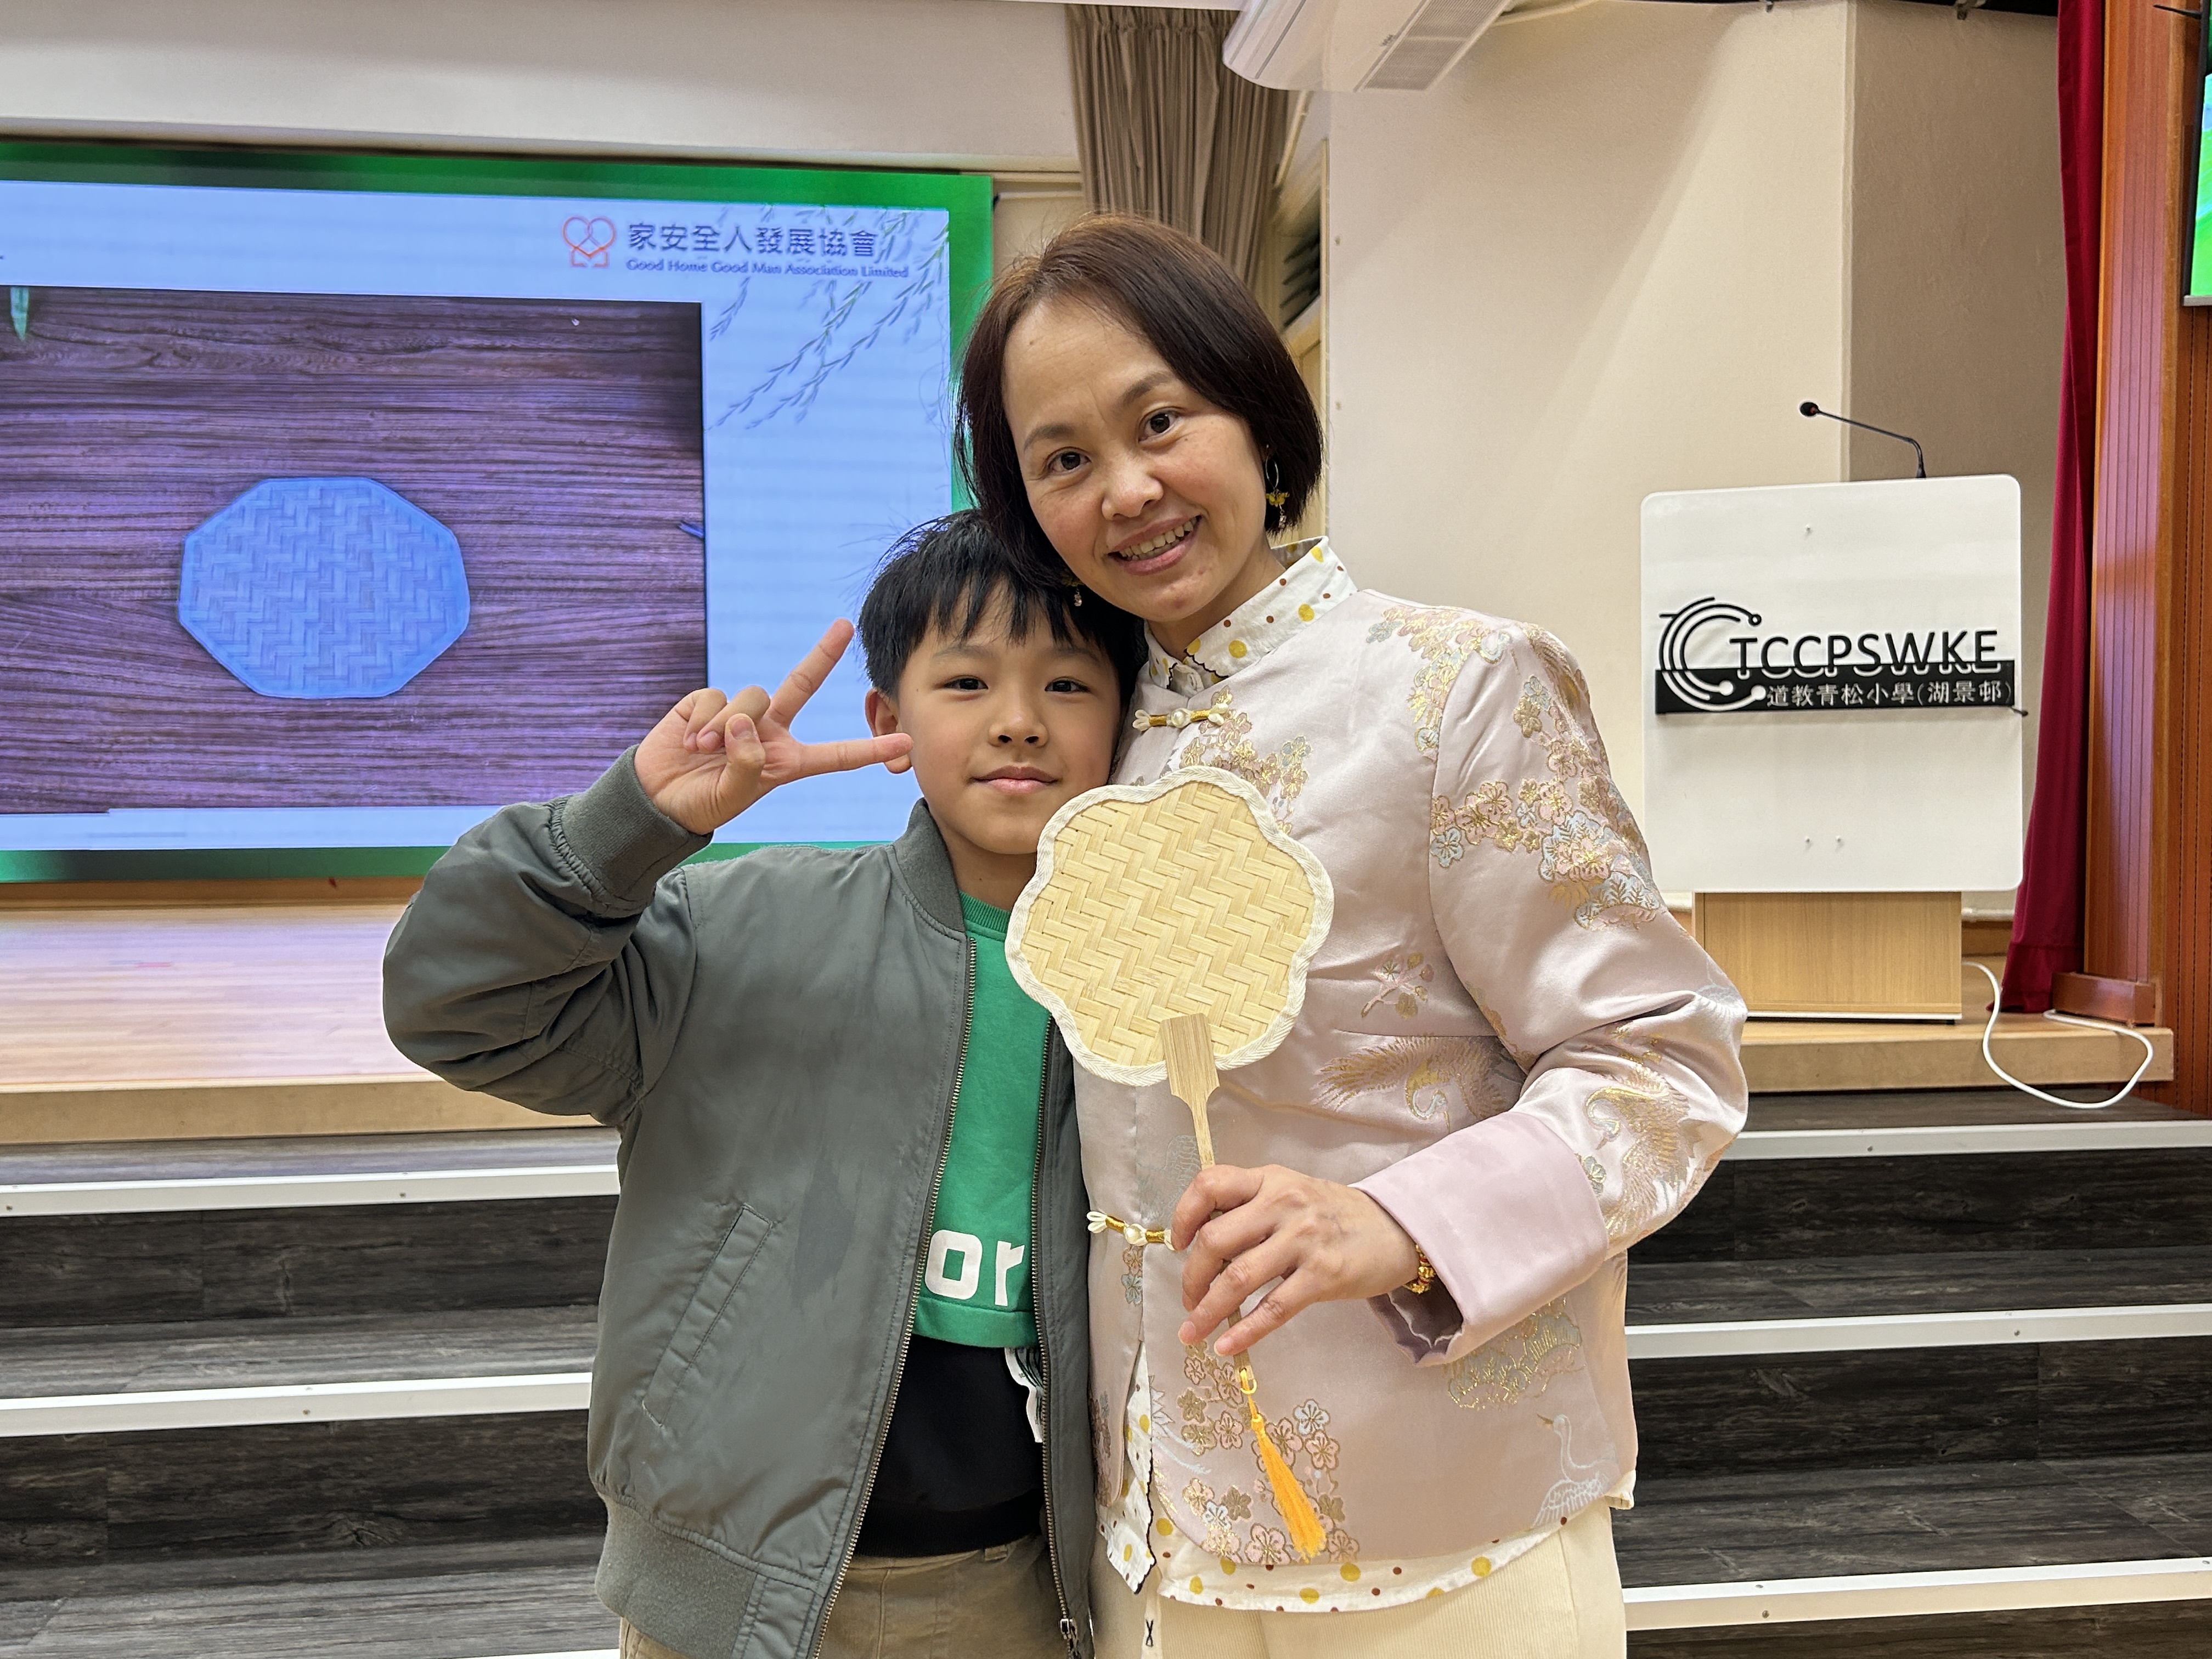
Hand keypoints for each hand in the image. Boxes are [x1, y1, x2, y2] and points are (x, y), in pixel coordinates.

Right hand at [632, 620, 912, 833]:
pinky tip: (690, 741)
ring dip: (728, 727)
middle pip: (801, 685)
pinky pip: (716, 698)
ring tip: (704, 752)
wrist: (656, 797)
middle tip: (845, 625)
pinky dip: (704, 720)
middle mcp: (768, 731)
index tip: (905, 741)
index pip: (834, 755)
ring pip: (752, 697)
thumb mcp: (732, 796)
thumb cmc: (701, 803)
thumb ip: (746, 764)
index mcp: (786, 761)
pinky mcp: (707, 702)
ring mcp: (739, 713)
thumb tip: (745, 722)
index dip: (868, 749)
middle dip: (822, 654)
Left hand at [1172, 1164, 1421, 1356]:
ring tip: (1192, 1332)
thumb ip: (1250, 1207)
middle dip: (1191, 1277)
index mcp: (1269, 1180)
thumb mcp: (1290, 1193)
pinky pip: (1274, 1307)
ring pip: (1238, 1277)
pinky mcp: (1324, 1274)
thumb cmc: (1333, 1215)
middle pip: (1215, 1239)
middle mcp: (1283, 1203)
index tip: (1178, 1244)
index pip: (1210, 1184)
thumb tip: (1200, 1243)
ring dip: (1207, 1310)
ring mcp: (1304, 1238)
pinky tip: (1226, 1345)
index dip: (1183, 1215)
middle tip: (1188, 1300)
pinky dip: (1245, 1330)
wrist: (1396, 1229)